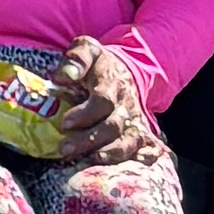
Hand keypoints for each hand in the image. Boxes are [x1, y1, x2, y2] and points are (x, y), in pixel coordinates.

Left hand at [42, 38, 149, 161]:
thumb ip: (77, 58)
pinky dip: (146, 157)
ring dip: (111, 153)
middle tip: (65, 148)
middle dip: (89, 139)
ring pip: (129, 141)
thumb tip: (64, 75)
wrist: (124, 70)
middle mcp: (127, 104)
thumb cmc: (98, 64)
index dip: (85, 114)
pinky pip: (149, 147)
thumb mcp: (87, 49)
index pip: (103, 101)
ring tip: (91, 159)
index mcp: (113, 83)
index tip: (65, 123)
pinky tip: (135, 163)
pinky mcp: (140, 132)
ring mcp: (135, 120)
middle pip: (113, 126)